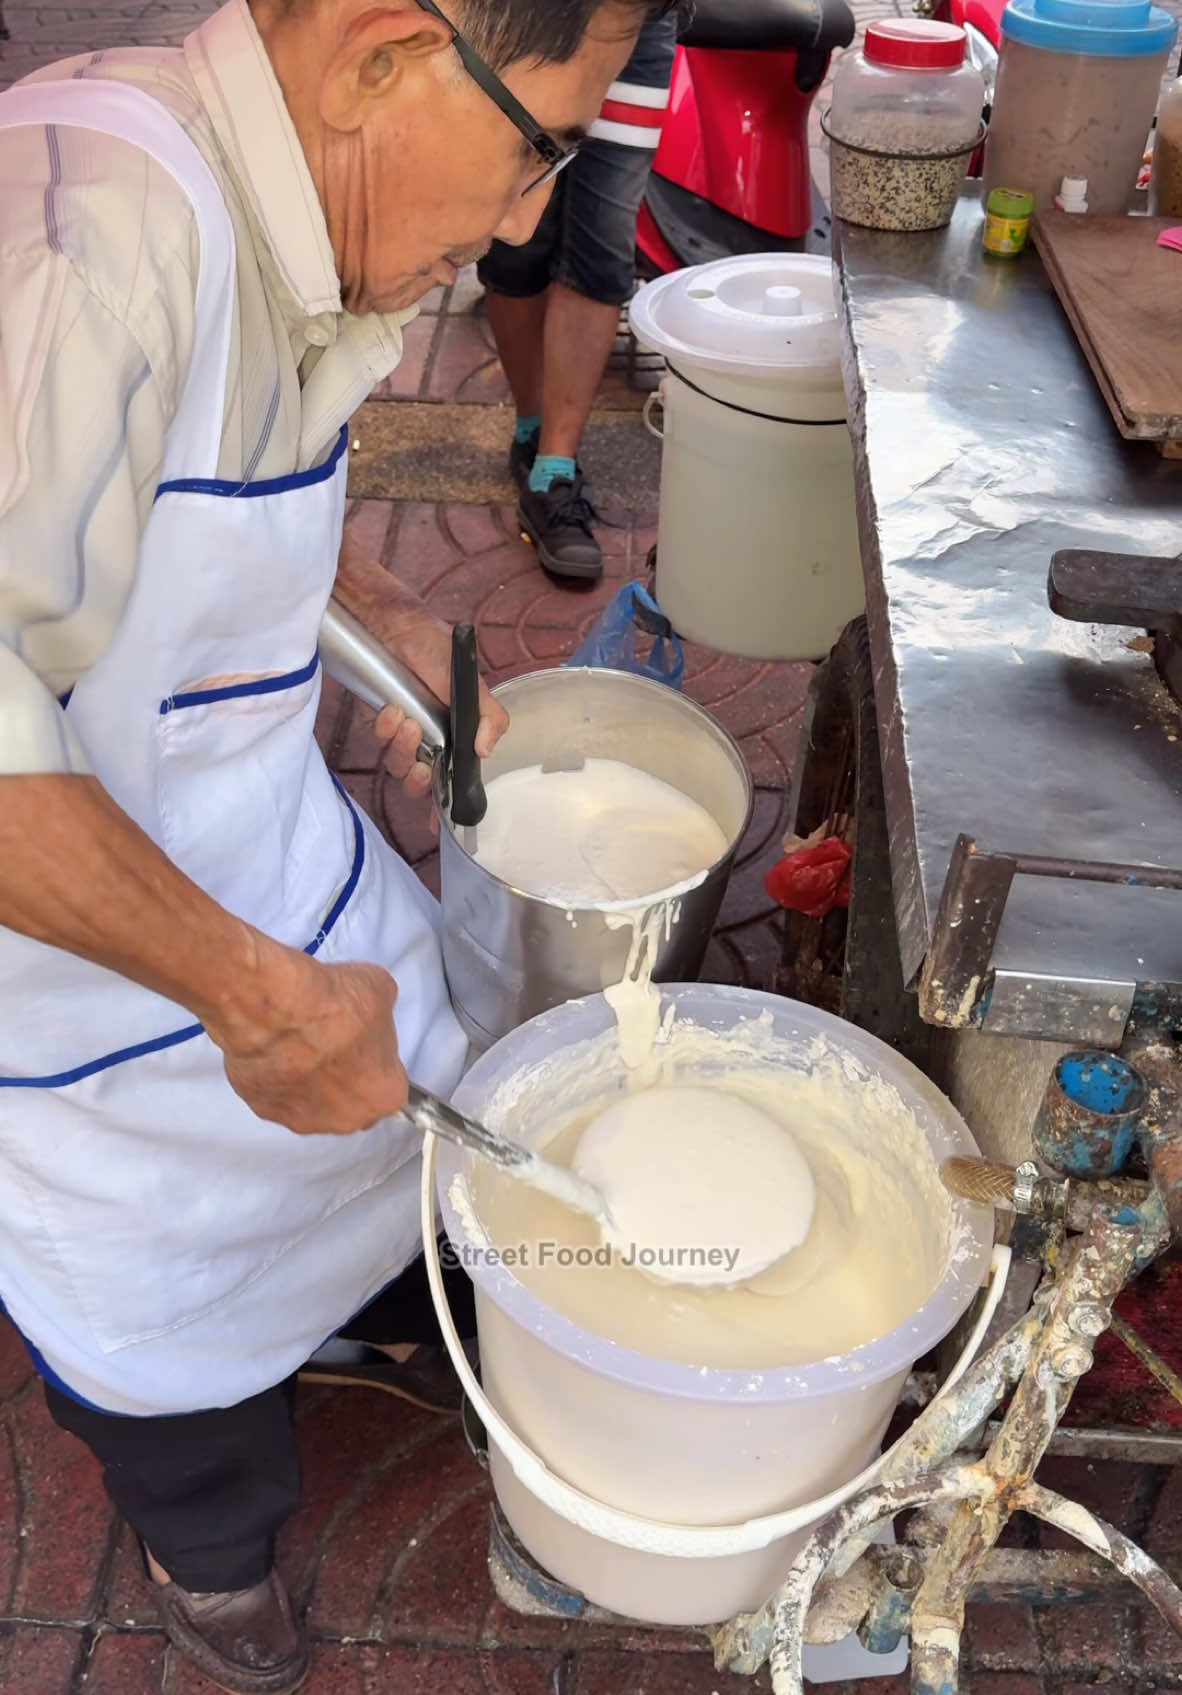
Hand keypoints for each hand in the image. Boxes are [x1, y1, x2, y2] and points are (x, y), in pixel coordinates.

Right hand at [206, 946, 409, 1135]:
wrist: (276, 1012)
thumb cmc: (331, 1008)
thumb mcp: (379, 989)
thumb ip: (381, 1010)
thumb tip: (369, 1003)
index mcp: (383, 1095)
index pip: (389, 1085)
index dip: (378, 1060)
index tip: (368, 1042)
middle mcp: (345, 1118)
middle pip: (351, 1102)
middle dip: (345, 1076)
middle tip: (334, 1041)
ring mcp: (301, 1118)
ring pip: (310, 1102)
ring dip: (308, 1078)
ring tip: (299, 1040)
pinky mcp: (263, 1108)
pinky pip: (274, 1094)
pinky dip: (275, 1075)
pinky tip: (274, 1046)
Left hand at [370, 599, 508, 798]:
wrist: (394, 624)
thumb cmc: (435, 648)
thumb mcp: (468, 682)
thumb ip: (487, 716)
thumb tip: (485, 752)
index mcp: (458, 734)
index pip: (454, 778)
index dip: (446, 805)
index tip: (441, 825)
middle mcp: (432, 738)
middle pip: (422, 782)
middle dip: (421, 781)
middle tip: (425, 766)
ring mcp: (404, 731)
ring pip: (400, 765)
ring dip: (404, 752)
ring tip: (408, 724)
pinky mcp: (380, 721)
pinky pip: (381, 741)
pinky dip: (386, 731)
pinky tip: (392, 711)